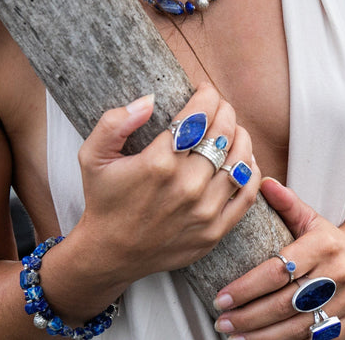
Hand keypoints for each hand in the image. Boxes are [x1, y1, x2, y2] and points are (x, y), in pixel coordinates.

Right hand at [74, 83, 260, 284]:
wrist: (110, 254)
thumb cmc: (104, 200)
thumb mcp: (92, 156)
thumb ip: (114, 123)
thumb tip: (149, 100)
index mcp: (158, 164)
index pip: (199, 116)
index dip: (207, 95)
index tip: (205, 90)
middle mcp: (186, 186)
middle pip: (223, 133)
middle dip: (225, 110)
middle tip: (219, 106)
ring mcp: (204, 210)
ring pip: (241, 159)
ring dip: (241, 136)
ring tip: (232, 128)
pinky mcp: (215, 230)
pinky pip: (247, 194)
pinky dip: (252, 170)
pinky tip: (244, 158)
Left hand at [212, 178, 344, 338]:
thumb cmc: (331, 239)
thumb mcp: (311, 218)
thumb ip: (286, 203)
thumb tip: (261, 181)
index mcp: (323, 246)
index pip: (278, 270)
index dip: (247, 287)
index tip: (222, 297)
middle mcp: (336, 275)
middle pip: (284, 302)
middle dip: (248, 315)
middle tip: (221, 320)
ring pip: (298, 326)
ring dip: (262, 336)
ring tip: (233, 336)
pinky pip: (314, 339)